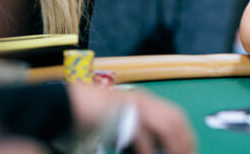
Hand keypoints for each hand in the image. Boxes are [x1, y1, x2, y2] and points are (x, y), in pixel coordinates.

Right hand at [68, 84, 194, 153]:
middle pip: (175, 119)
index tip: (189, 151)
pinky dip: (148, 150)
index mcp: (142, 101)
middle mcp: (141, 100)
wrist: (60, 106)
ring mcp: (131, 104)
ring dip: (173, 146)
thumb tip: (151, 150)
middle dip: (184, 142)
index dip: (185, 135)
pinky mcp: (119, 113)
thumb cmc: (86, 119)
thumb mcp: (116, 127)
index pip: (175, 116)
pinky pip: (141, 133)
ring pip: (165, 125)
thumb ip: (134, 137)